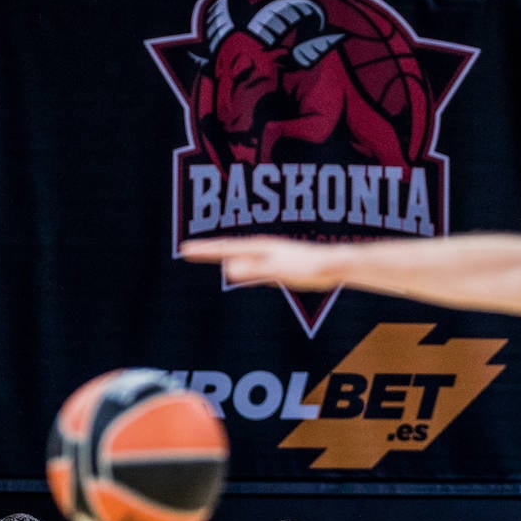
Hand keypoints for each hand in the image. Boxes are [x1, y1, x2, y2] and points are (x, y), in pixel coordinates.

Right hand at [181, 237, 342, 290]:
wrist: (336, 266)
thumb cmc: (311, 267)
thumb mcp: (279, 270)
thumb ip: (256, 269)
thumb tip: (230, 270)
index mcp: (260, 248)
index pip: (225, 249)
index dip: (205, 250)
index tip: (184, 248)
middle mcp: (264, 249)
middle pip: (229, 249)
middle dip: (207, 249)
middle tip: (186, 249)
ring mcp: (272, 256)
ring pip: (240, 256)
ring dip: (222, 255)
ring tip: (208, 256)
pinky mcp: (281, 266)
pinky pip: (253, 266)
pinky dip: (240, 266)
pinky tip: (241, 272)